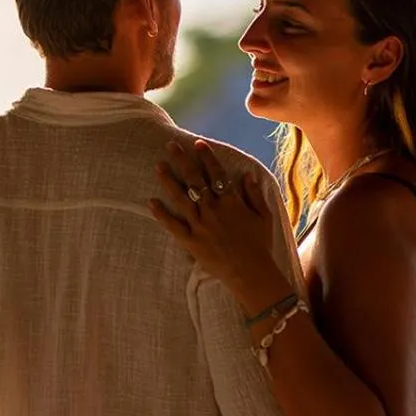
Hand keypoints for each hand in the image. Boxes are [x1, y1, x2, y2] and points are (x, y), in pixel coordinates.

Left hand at [151, 139, 281, 298]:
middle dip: (182, 160)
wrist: (251, 272)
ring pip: (180, 198)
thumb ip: (254, 194)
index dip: (207, 156)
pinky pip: (173, 225)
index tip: (198, 143)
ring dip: (168, 180)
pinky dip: (161, 214)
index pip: (216, 173)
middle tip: (170, 145)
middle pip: (194, 179)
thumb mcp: (264, 216)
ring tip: (158, 166)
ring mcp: (200, 225)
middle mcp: (213, 209)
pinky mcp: (191, 242)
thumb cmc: (260, 245)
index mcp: (231, 201)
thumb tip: (246, 175)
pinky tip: (151, 202)